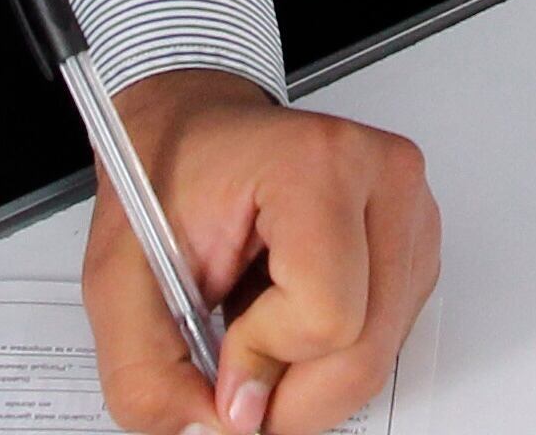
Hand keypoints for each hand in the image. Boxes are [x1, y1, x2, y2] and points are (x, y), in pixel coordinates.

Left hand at [91, 69, 435, 434]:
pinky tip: (288, 312)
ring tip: (256, 319)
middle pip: (364, 352)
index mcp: (319, 162)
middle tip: (231, 371)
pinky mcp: (416, 247)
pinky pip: (384, 344)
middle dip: (286, 391)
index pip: (326, 315)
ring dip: (306, 374)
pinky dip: (329, 355)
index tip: (217, 348)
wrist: (194, 130)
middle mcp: (384, 179)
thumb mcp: (119, 278)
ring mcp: (411, 213)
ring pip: (379, 358)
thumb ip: (147, 374)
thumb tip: (217, 430)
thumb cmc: (167, 176)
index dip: (260, 358)